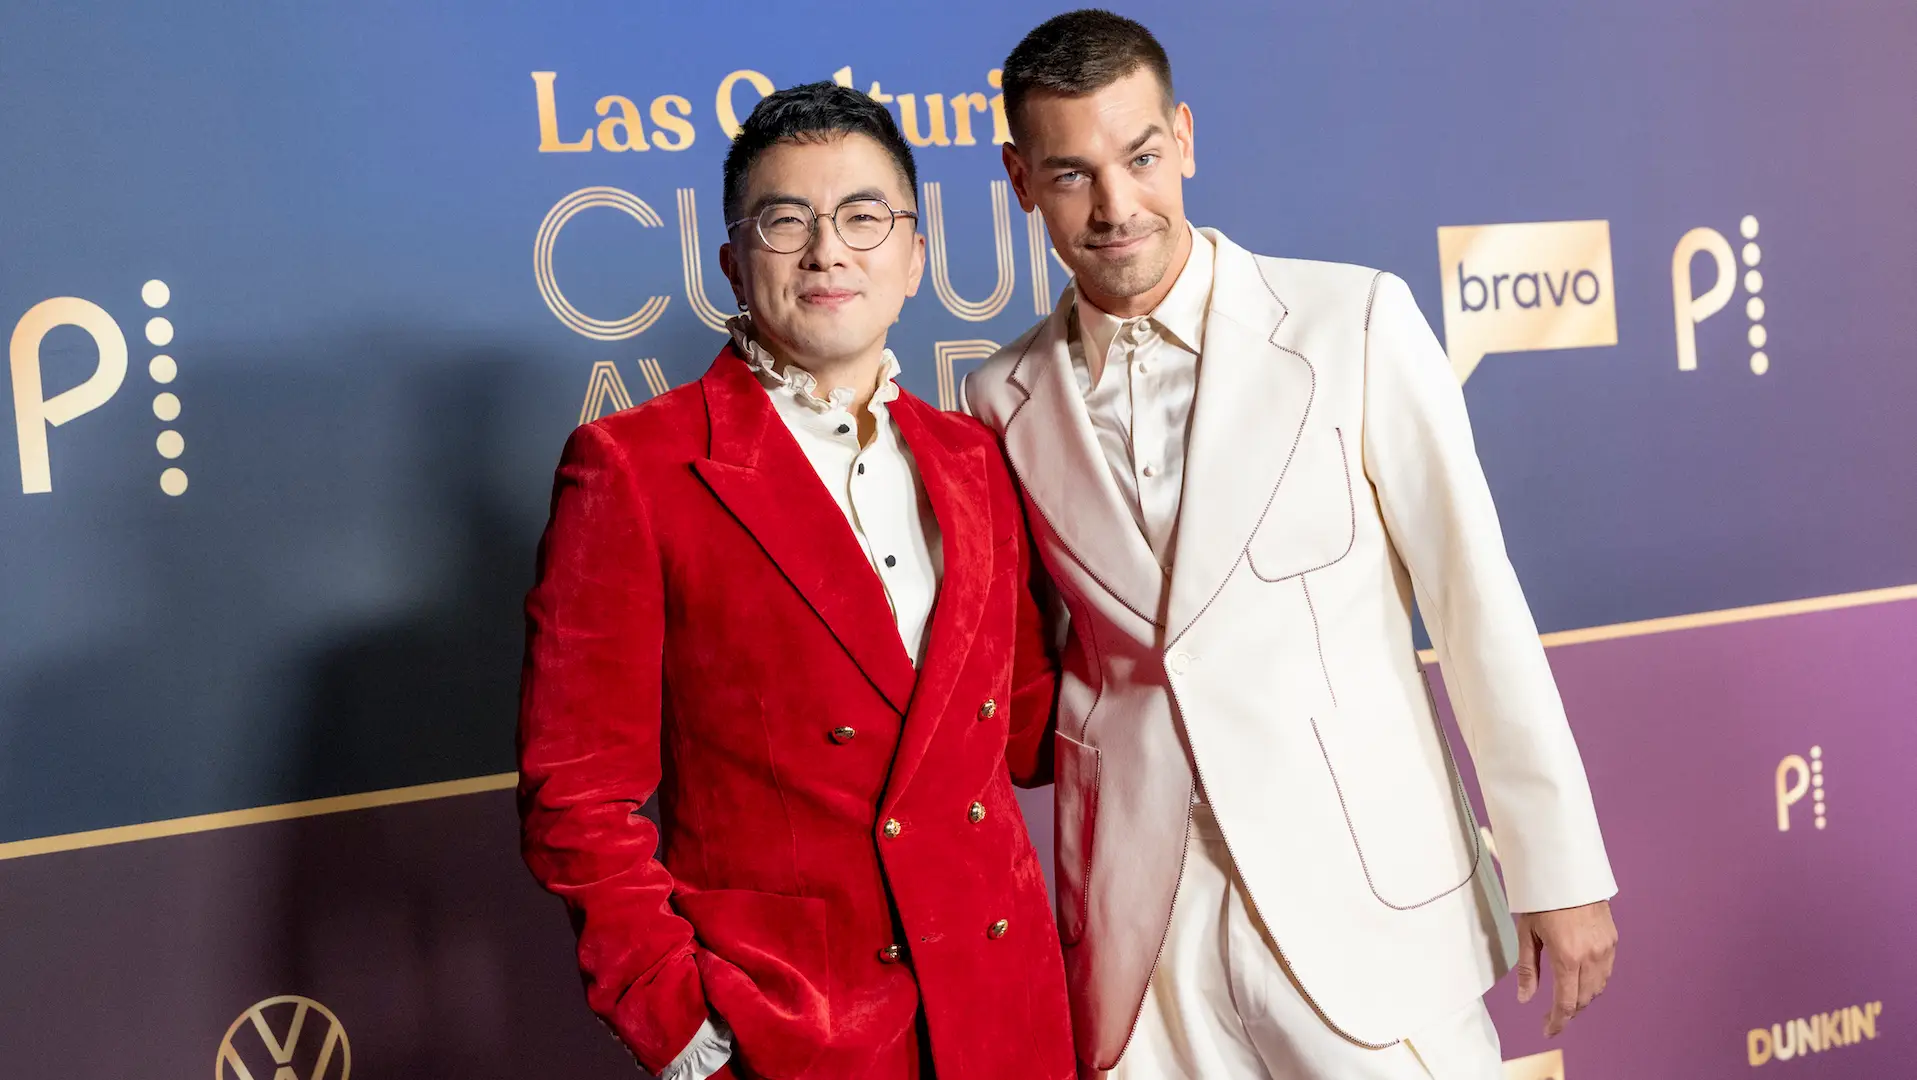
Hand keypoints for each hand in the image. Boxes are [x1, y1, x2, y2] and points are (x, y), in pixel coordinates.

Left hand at [1515, 900, 1616, 1036]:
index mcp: (1567, 957)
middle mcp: (1590, 957)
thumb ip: (1528, 969)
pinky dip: (1595, 983)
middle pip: (1584, 999)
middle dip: (1568, 1011)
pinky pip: (1606, 972)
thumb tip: (1525, 999)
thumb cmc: (1542, 901)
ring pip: (1598, 988)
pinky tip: (1581, 980)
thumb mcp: (1527, 933)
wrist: (1568, 872)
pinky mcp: (1612, 940)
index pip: (1566, 1003)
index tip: (1548, 1031)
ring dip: (1583, 999)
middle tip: (1551, 1015)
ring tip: (1566, 998)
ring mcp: (1605, 949)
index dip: (1557, 1022)